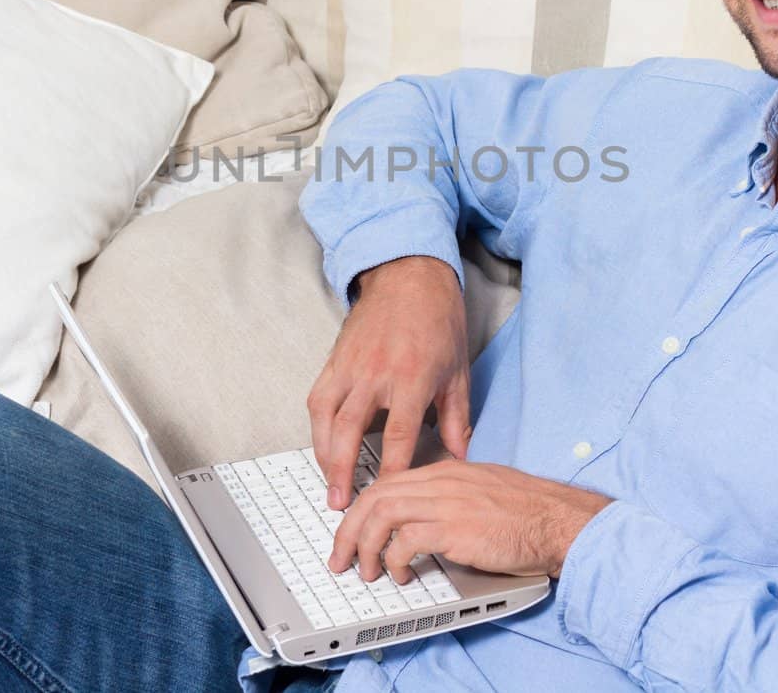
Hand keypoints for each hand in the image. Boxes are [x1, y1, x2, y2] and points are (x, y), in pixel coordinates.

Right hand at [308, 255, 470, 511]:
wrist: (410, 274)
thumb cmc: (438, 319)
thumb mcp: (458, 370)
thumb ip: (458, 418)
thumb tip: (460, 456)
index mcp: (411, 378)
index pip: (399, 436)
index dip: (392, 471)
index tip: (389, 496)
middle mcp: (376, 374)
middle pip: (352, 431)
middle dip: (344, 471)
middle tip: (341, 503)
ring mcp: (350, 366)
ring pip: (327, 418)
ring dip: (325, 454)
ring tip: (329, 483)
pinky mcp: (335, 359)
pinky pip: (318, 398)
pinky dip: (317, 426)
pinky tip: (323, 446)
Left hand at [328, 461, 612, 581]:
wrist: (558, 520)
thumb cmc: (528, 512)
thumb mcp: (482, 491)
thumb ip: (450, 497)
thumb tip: (422, 520)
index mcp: (446, 470)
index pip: (387, 482)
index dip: (361, 509)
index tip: (351, 533)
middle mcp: (441, 481)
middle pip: (375, 496)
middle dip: (349, 529)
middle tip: (342, 558)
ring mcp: (448, 502)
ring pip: (382, 513)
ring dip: (366, 546)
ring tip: (367, 571)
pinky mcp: (455, 528)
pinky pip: (406, 539)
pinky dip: (395, 558)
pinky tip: (401, 574)